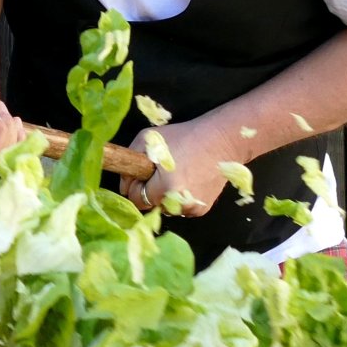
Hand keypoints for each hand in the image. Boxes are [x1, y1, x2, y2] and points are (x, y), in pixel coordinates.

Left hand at [119, 115, 244, 216]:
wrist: (223, 140)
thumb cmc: (184, 136)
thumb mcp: (148, 139)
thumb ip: (129, 160)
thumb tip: (124, 185)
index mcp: (166, 187)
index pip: (136, 199)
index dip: (135, 185)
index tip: (142, 173)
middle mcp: (180, 203)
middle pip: (150, 205)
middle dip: (150, 191)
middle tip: (160, 171)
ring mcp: (193, 208)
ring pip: (165, 208)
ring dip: (164, 196)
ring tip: (176, 174)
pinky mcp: (203, 209)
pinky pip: (180, 208)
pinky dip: (179, 198)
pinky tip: (189, 180)